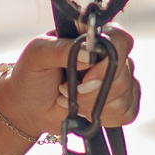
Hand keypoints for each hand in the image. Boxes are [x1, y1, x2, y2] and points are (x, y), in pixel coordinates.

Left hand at [0, 26, 140, 135]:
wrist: (28, 107)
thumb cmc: (31, 74)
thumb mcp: (38, 54)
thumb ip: (61, 49)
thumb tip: (88, 54)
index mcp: (93, 38)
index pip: (120, 39)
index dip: (108, 59)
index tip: (84, 75)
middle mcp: (110, 56)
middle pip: (123, 71)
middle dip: (92, 89)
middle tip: (66, 89)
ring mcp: (117, 80)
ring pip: (124, 94)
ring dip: (92, 104)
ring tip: (70, 99)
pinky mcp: (118, 103)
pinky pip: (127, 112)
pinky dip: (104, 117)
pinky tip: (85, 113)